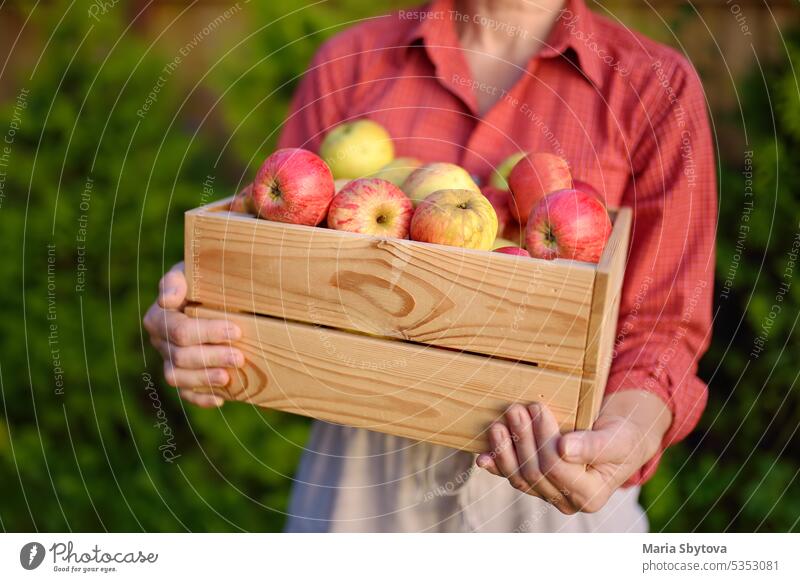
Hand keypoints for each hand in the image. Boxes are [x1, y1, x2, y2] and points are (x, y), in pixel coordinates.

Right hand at [142, 262, 243, 407]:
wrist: (210, 294)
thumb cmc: (201, 280)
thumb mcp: (189, 271)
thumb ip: (176, 281)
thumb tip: (167, 300)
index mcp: (159, 317)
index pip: (179, 330)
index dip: (207, 332)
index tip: (236, 331)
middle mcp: (160, 342)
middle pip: (180, 356)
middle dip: (211, 357)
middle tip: (239, 357)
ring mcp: (169, 361)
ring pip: (178, 378)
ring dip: (204, 379)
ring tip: (228, 377)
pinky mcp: (182, 377)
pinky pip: (185, 394)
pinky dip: (201, 399)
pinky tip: (221, 398)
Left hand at [476, 391, 670, 513]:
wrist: (618, 438)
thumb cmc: (621, 437)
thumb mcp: (616, 438)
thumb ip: (594, 445)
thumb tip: (565, 449)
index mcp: (591, 495)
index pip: (557, 468)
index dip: (543, 438)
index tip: (538, 407)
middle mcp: (568, 501)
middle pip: (535, 473)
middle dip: (523, 439)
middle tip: (516, 409)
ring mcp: (549, 494)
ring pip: (519, 478)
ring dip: (505, 450)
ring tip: (499, 423)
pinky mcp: (535, 484)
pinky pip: (512, 477)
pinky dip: (496, 465)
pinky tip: (482, 457)